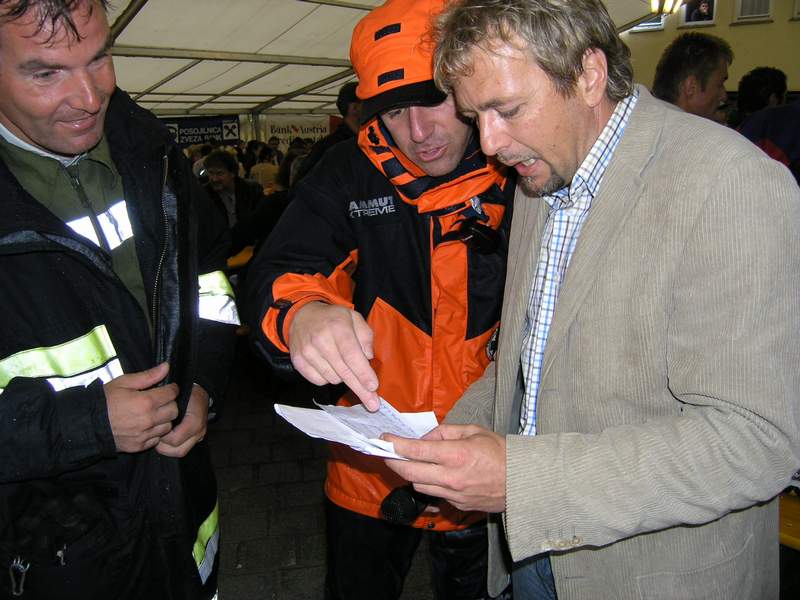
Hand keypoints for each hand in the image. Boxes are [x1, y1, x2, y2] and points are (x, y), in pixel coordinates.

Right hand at [105, 362, 178, 452]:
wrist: (88, 423)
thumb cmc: (105, 400)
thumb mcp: (124, 382)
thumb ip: (148, 376)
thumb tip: (166, 366)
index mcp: (146, 402)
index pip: (172, 394)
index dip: (172, 389)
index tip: (168, 388)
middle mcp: (149, 420)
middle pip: (174, 411)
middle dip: (170, 404)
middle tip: (161, 401)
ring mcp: (145, 435)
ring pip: (167, 426)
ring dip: (164, 419)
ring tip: (153, 414)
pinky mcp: (140, 446)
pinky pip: (156, 439)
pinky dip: (155, 433)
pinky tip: (146, 426)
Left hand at [156, 384, 209, 456]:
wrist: (198, 391)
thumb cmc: (185, 392)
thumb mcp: (176, 396)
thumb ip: (166, 409)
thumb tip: (153, 421)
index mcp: (194, 421)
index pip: (174, 440)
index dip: (162, 436)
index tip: (155, 428)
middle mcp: (199, 431)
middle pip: (177, 450)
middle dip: (163, 446)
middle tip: (155, 435)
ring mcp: (199, 436)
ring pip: (180, 452)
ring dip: (167, 448)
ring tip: (159, 438)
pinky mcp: (197, 438)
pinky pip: (183, 449)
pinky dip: (172, 448)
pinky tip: (166, 439)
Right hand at [288, 301, 379, 409]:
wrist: (302, 316)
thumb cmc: (333, 319)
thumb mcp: (354, 318)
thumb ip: (365, 336)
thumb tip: (368, 357)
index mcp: (338, 327)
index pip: (351, 355)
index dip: (363, 373)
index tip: (373, 387)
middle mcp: (321, 340)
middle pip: (344, 372)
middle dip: (360, 389)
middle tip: (372, 404)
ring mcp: (307, 352)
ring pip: (333, 379)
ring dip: (343, 377)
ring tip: (343, 365)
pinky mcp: (298, 362)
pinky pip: (319, 381)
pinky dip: (328, 378)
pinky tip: (329, 366)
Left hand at [384, 424, 506, 512]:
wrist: (523, 482)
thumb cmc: (501, 452)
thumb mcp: (474, 431)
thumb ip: (446, 432)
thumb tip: (426, 438)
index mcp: (456, 454)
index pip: (416, 450)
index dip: (396, 444)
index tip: (384, 439)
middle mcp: (451, 477)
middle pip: (409, 473)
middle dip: (393, 462)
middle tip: (386, 453)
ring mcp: (453, 494)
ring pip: (419, 485)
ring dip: (410, 474)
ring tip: (410, 463)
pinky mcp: (457, 505)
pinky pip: (434, 494)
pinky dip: (428, 483)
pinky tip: (431, 475)